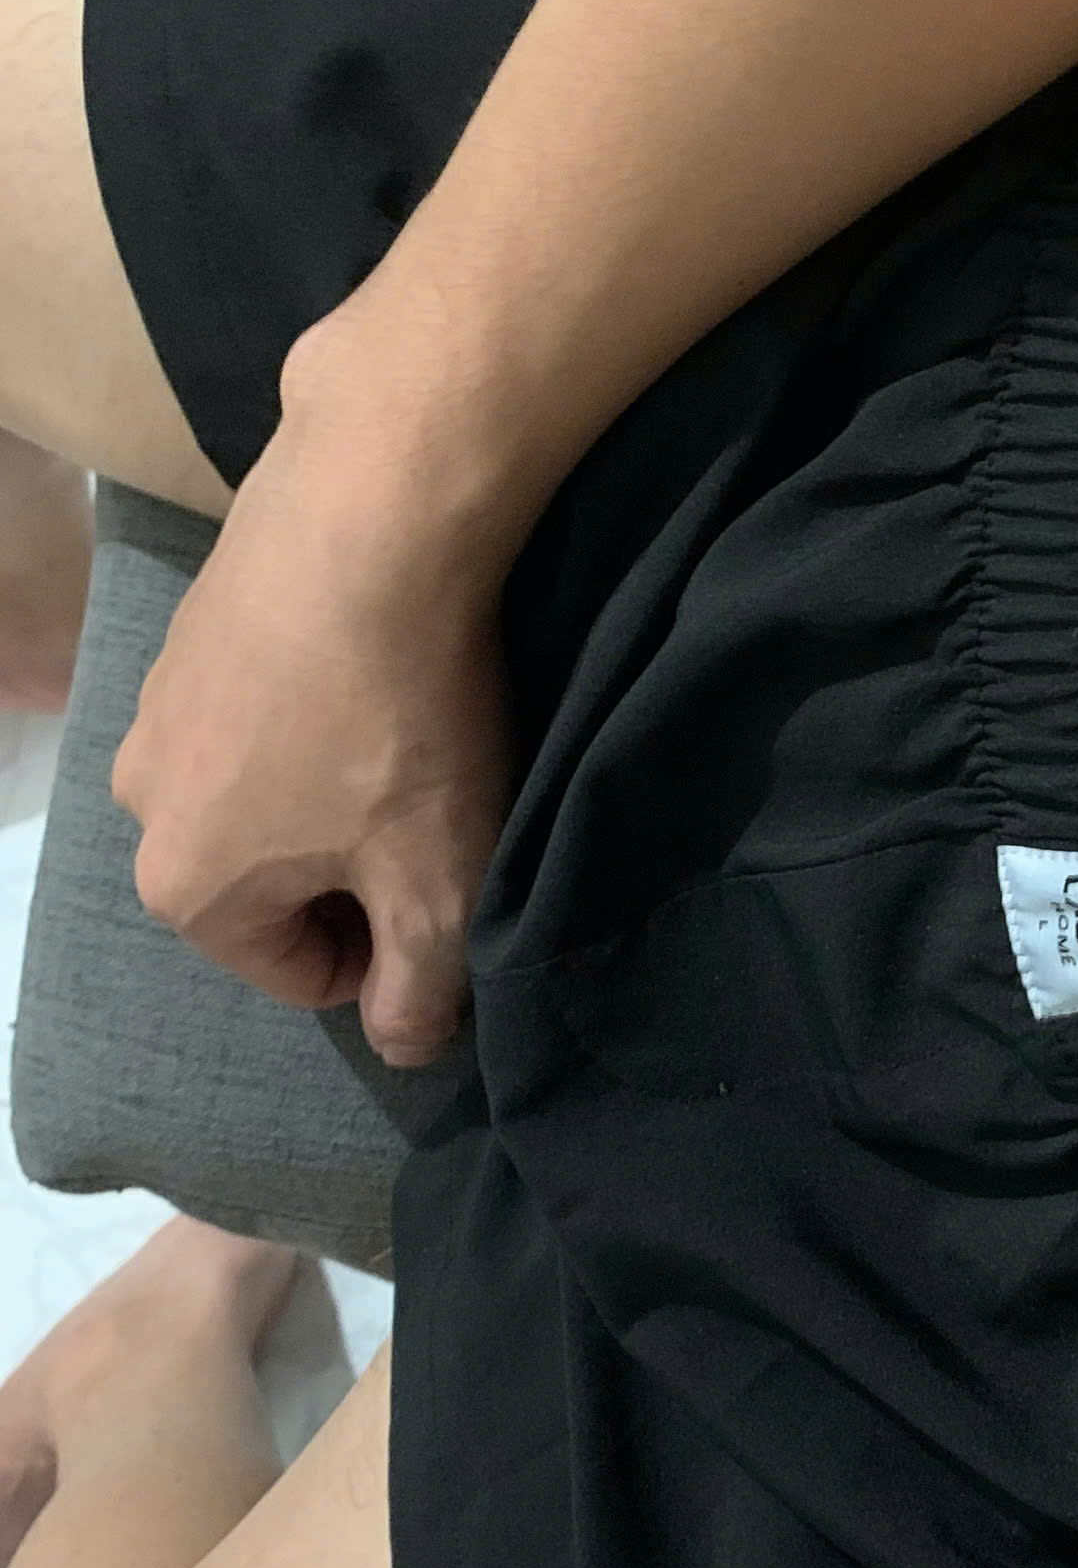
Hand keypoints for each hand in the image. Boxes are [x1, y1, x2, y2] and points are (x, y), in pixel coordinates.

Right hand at [111, 391, 514, 1070]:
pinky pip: (267, 713)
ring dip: (342, 792)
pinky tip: (385, 679)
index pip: (301, 975)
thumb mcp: (440, 884)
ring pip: (270, 796)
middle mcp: (139, 800)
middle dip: (361, 870)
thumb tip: (406, 1047)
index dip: (390, 955)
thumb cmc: (405, 723)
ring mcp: (155, 705)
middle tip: (443, 818)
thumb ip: (422, 988)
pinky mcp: (191, 631)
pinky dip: (324, 715)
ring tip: (419, 744)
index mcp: (187, 886)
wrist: (372, 520)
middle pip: (276, 884)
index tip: (448, 897)